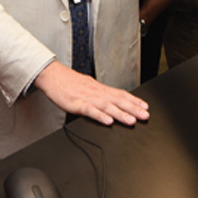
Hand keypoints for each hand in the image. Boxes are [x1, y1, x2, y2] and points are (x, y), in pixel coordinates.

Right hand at [33, 61, 149, 125]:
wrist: (52, 75)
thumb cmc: (68, 82)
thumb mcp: (88, 87)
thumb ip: (99, 95)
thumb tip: (112, 102)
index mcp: (99, 89)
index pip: (121, 94)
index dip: (134, 101)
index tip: (146, 107)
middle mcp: (96, 92)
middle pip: (117, 100)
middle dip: (133, 109)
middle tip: (145, 116)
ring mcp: (86, 98)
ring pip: (107, 106)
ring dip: (120, 114)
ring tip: (131, 121)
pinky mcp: (76, 103)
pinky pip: (89, 110)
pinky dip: (100, 116)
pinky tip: (108, 122)